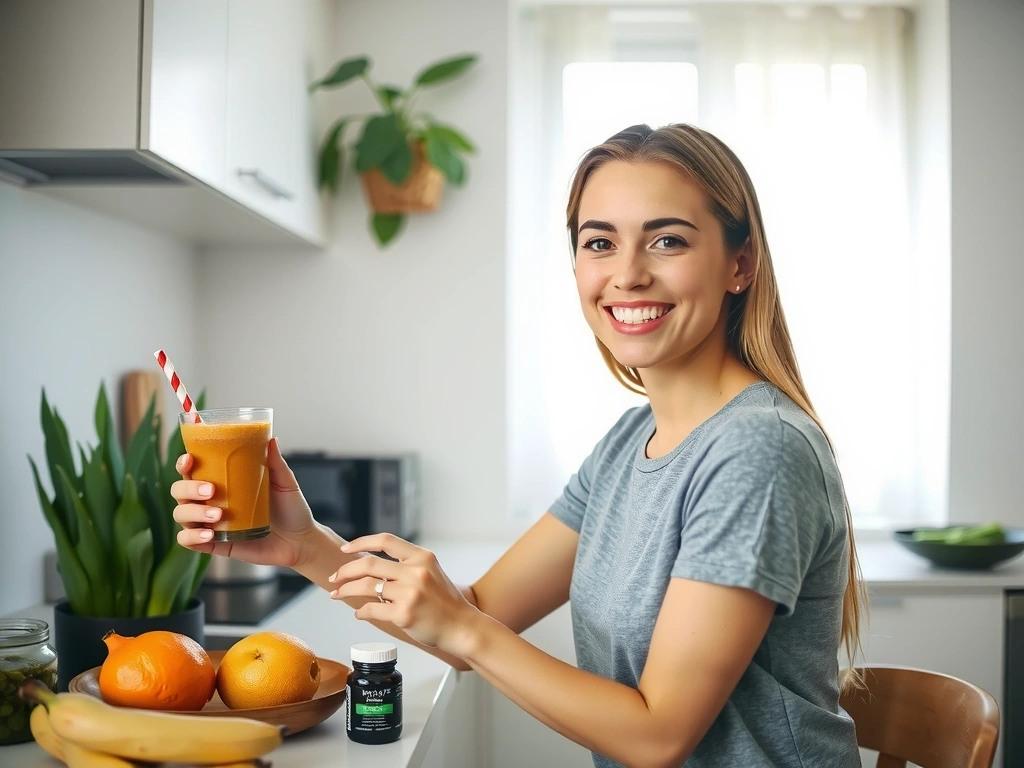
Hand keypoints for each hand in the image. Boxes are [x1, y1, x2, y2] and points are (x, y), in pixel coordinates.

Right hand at [170, 438, 318, 567]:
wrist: (300, 541)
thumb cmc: (291, 510)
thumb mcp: (285, 483)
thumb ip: (276, 463)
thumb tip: (271, 439)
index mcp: (223, 482)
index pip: (193, 470)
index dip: (184, 464)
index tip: (190, 460)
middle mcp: (211, 501)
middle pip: (180, 490)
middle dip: (188, 488)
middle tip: (211, 490)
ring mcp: (211, 523)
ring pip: (180, 514)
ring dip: (193, 512)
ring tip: (217, 515)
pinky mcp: (215, 544)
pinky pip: (188, 541)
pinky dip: (192, 537)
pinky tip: (209, 535)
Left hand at [329, 534, 479, 655]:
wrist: (460, 627)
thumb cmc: (444, 602)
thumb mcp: (431, 572)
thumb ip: (406, 566)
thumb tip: (371, 566)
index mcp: (422, 557)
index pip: (385, 540)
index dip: (361, 542)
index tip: (345, 549)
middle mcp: (416, 572)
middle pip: (369, 564)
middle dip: (345, 570)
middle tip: (335, 577)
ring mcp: (410, 593)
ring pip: (366, 587)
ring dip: (346, 590)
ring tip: (337, 594)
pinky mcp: (404, 614)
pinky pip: (372, 609)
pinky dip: (361, 612)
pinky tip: (360, 613)